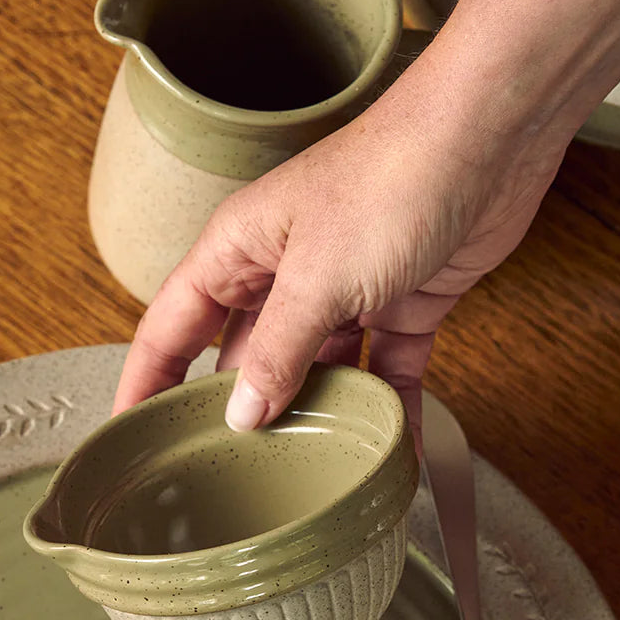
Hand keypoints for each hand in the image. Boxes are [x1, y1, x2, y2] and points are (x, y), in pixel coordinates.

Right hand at [113, 54, 569, 433]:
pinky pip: (386, 369)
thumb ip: (276, 352)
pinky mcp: (402, 303)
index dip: (146, 382)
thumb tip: (242, 416)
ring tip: (309, 478)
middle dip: (239, 412)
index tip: (130, 438)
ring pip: (317, 370)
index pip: (172, 326)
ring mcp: (345, 289)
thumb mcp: (317, 277)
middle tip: (229, 480)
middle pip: (244, 356)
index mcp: (239, 249)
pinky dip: (389, 407)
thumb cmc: (390, 177)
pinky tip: (390, 453)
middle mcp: (285, 270)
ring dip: (318, 417)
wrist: (490, 138)